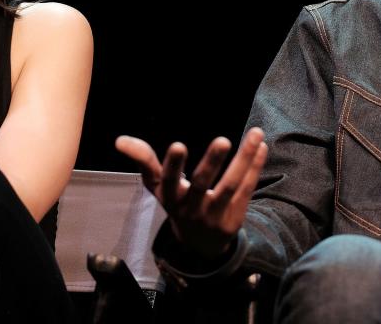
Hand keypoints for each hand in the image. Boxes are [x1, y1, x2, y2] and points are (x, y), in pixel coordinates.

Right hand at [115, 127, 267, 258]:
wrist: (201, 245)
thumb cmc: (178, 204)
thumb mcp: (159, 188)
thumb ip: (143, 162)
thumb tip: (120, 139)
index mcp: (169, 198)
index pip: (167, 181)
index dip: (172, 165)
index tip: (178, 145)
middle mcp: (190, 208)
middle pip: (201, 184)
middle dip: (211, 162)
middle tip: (222, 140)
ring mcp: (214, 214)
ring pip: (231, 185)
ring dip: (244, 158)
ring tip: (255, 134)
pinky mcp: (234, 216)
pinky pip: (246, 189)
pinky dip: (255, 167)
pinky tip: (261, 146)